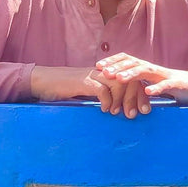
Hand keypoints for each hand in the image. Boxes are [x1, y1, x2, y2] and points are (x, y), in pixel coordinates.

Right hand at [30, 65, 150, 116]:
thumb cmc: (63, 89)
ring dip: (122, 100)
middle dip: (135, 98)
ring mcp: (92, 75)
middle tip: (136, 114)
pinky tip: (105, 109)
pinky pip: (102, 89)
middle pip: (129, 80)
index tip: (145, 109)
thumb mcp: (86, 92)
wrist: (43, 81)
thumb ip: (100, 96)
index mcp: (104, 75)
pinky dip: (107, 101)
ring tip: (119, 113)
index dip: (139, 94)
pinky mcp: (82, 81)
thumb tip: (116, 110)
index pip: (130, 80)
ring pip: (119, 83)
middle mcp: (101, 72)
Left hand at [96, 53, 187, 104]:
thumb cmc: (170, 86)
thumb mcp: (149, 83)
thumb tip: (114, 86)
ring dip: (132, 74)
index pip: (127, 60)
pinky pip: (166, 85)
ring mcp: (165, 75)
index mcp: (146, 68)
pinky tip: (148, 92)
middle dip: (117, 67)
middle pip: (133, 63)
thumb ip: (135, 83)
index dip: (113, 61)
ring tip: (119, 78)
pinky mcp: (177, 84)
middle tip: (103, 72)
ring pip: (146, 71)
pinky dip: (157, 88)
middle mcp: (154, 69)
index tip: (97, 66)